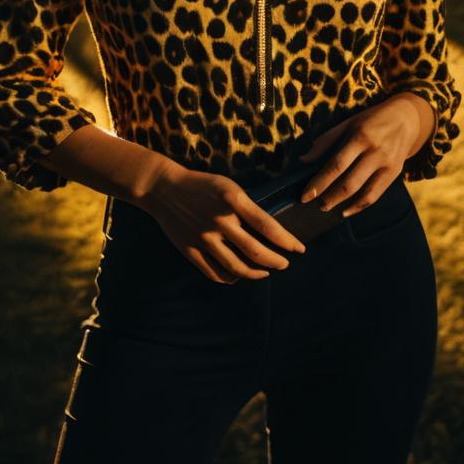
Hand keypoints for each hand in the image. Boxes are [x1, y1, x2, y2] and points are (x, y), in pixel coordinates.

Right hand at [138, 161, 307, 284]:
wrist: (164, 188)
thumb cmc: (202, 185)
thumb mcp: (228, 187)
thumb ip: (247, 208)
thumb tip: (269, 231)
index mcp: (233, 200)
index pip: (268, 226)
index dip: (287, 241)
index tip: (300, 248)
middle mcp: (220, 221)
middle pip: (256, 251)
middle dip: (276, 261)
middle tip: (285, 263)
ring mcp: (204, 238)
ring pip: (237, 267)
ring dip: (256, 273)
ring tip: (265, 272)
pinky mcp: (191, 251)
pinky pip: (215, 273)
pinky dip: (230, 278)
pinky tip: (238, 275)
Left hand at [296, 94, 427, 215]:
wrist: (406, 118)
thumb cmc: (370, 120)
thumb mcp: (347, 123)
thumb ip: (325, 142)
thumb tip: (303, 160)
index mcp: (360, 136)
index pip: (336, 165)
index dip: (319, 183)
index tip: (304, 196)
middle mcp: (375, 151)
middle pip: (349, 182)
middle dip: (329, 197)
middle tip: (314, 205)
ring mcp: (387, 164)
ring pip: (363, 192)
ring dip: (342, 204)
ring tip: (327, 208)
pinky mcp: (395, 173)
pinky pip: (376, 195)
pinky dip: (359, 206)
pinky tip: (346, 211)